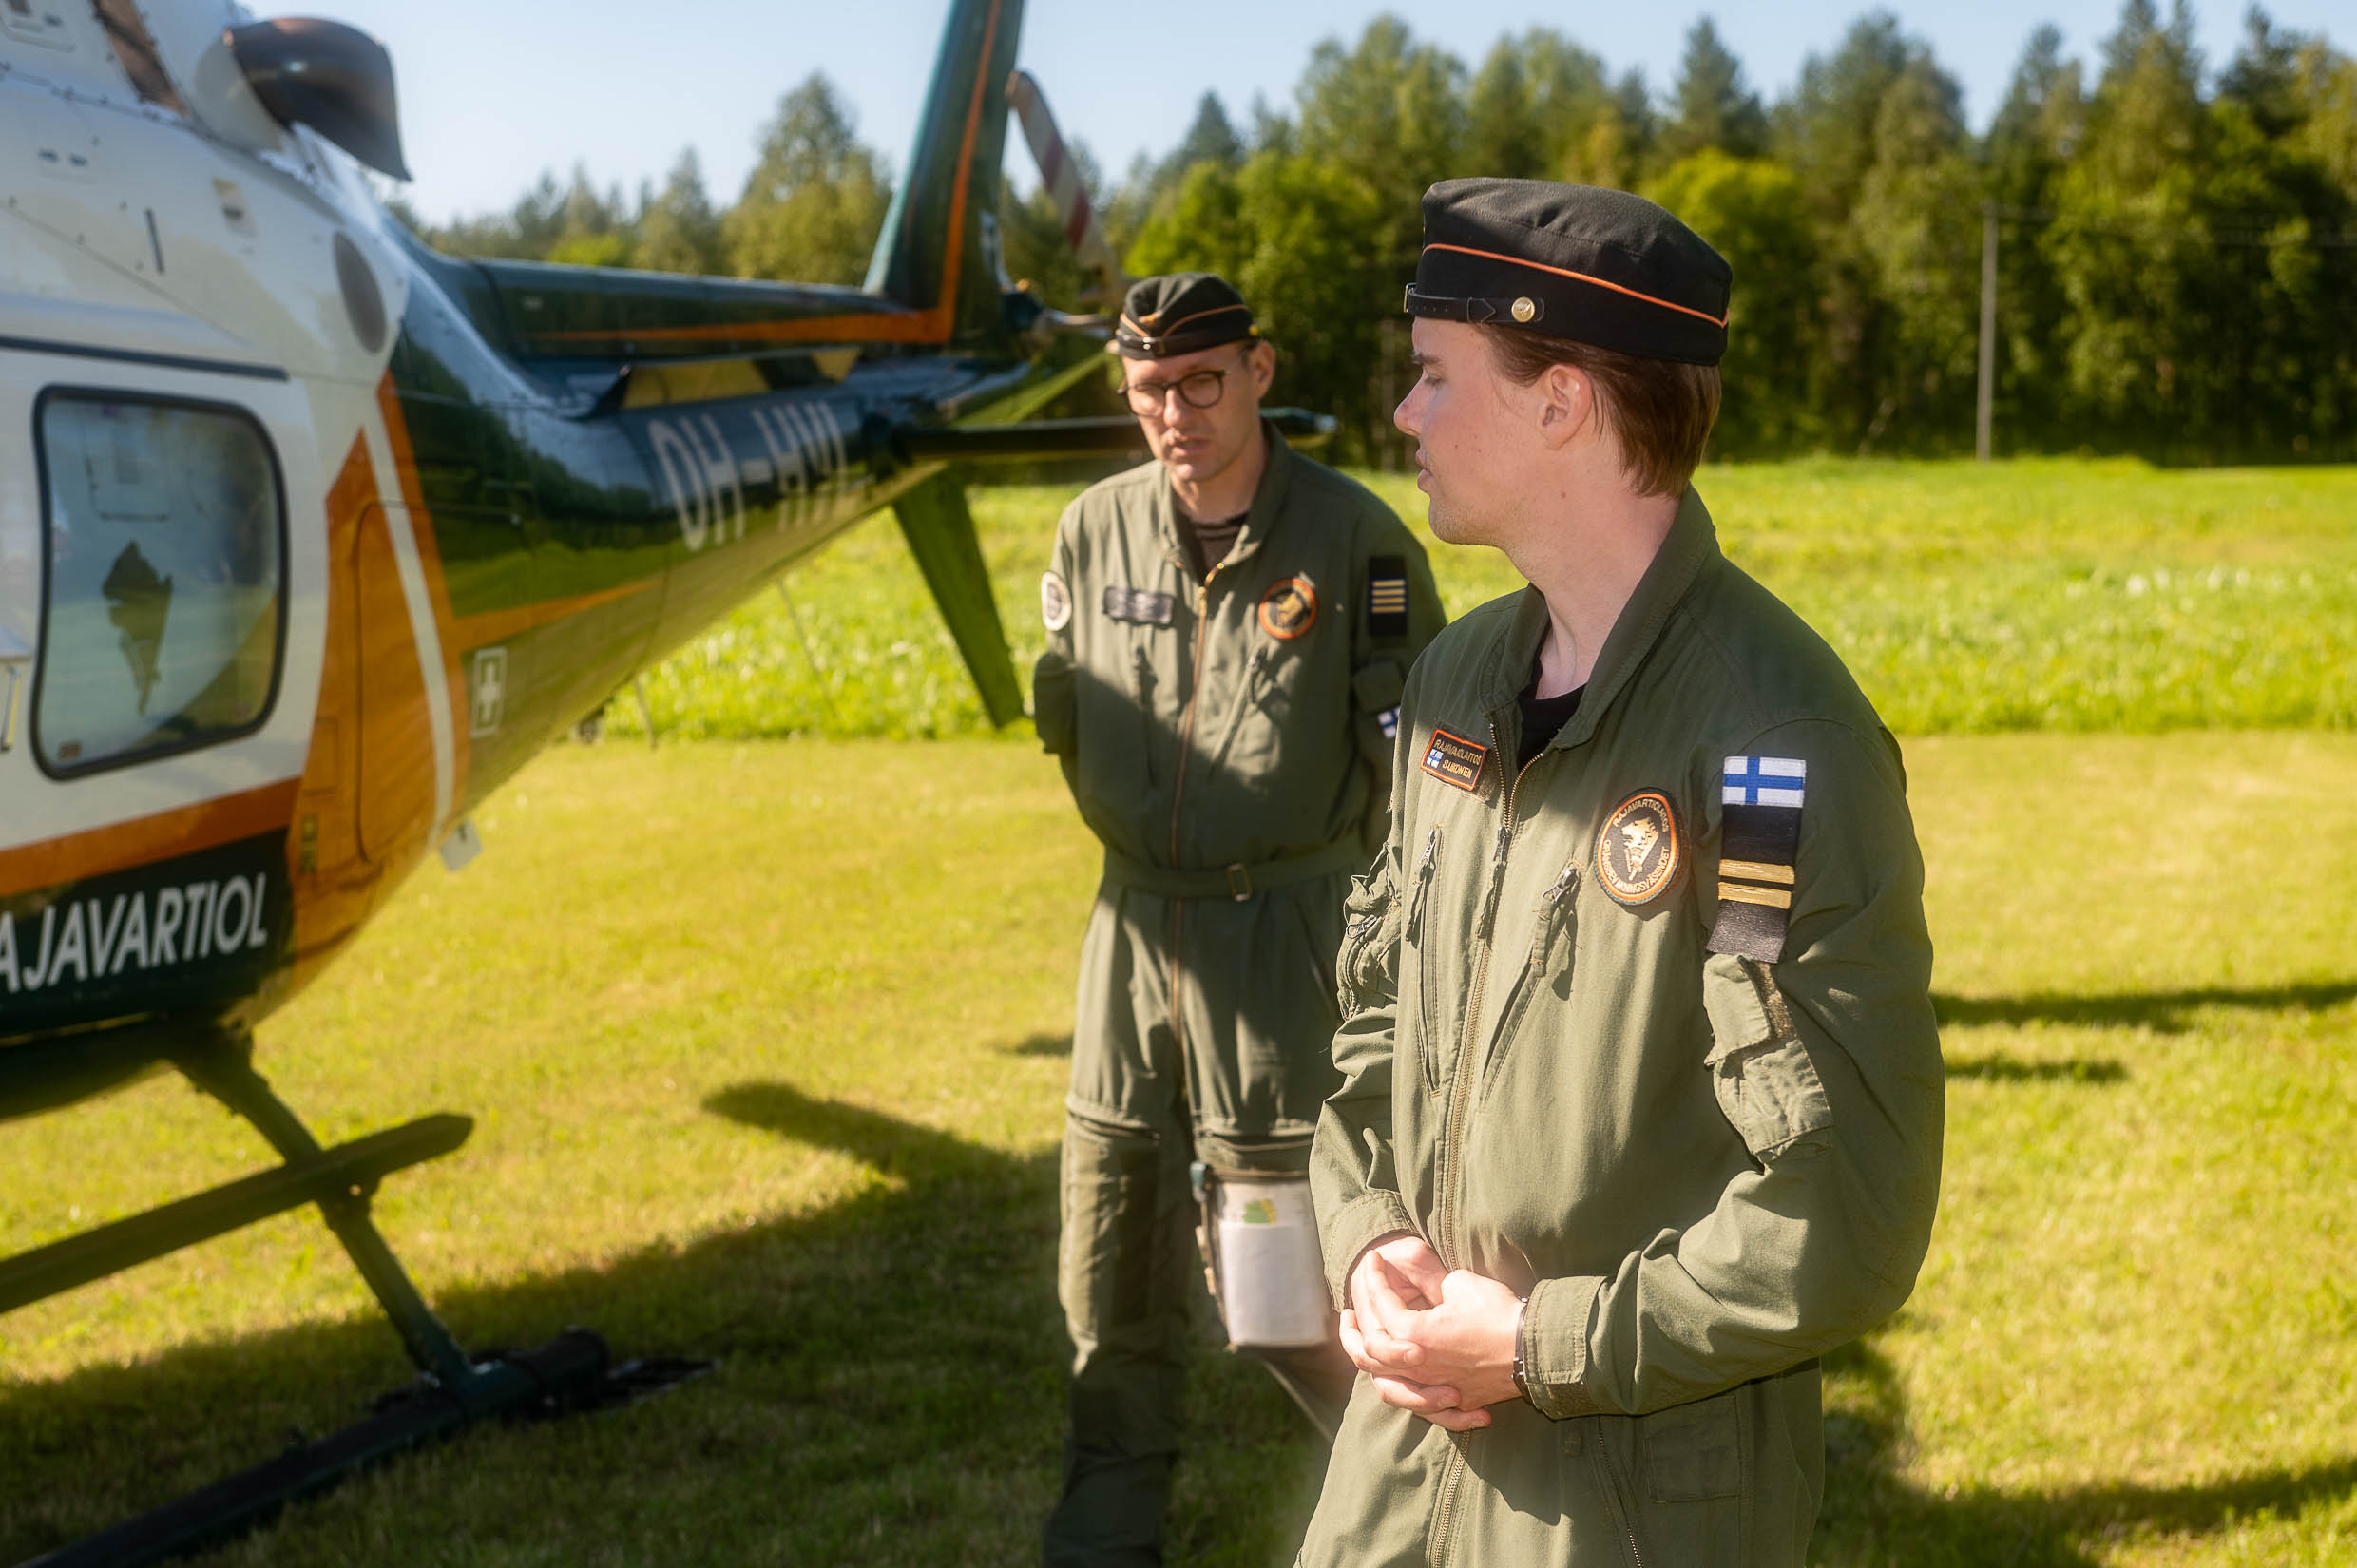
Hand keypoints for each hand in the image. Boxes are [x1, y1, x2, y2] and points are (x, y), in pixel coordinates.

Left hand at [1341, 1236, 1521, 1430]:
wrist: (1535, 1348)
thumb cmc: (1498, 1313)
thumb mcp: (1460, 1284)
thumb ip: (1434, 1285)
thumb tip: (1432, 1291)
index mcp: (1414, 1335)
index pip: (1382, 1306)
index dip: (1374, 1278)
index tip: (1373, 1259)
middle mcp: (1418, 1366)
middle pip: (1369, 1353)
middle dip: (1352, 1331)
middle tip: (1346, 1311)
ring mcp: (1436, 1387)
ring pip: (1388, 1386)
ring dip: (1371, 1367)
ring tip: (1365, 1350)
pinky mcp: (1458, 1399)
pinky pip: (1422, 1406)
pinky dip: (1408, 1396)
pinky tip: (1401, 1383)